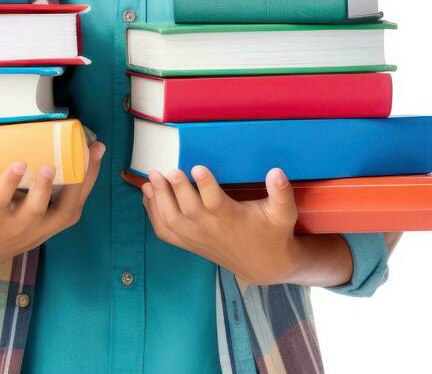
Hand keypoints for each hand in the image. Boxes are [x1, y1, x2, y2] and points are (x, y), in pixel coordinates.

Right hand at [0, 140, 105, 274]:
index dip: (8, 186)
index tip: (17, 163)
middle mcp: (16, 228)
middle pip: (37, 212)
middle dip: (46, 189)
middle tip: (54, 162)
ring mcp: (36, 229)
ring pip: (65, 210)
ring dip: (83, 182)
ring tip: (95, 151)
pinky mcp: (48, 227)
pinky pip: (73, 210)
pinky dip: (86, 187)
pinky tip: (94, 161)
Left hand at [141, 165, 307, 286]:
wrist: (263, 265)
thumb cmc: (273, 232)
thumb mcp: (284, 213)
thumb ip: (281, 193)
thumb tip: (277, 172)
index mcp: (232, 218)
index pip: (215, 202)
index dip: (206, 185)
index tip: (197, 166)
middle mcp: (211, 229)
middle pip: (188, 210)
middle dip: (176, 189)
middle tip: (168, 169)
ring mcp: (197, 237)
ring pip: (171, 221)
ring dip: (159, 200)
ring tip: (152, 179)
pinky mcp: (189, 243)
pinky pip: (165, 232)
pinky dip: (152, 215)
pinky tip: (147, 196)